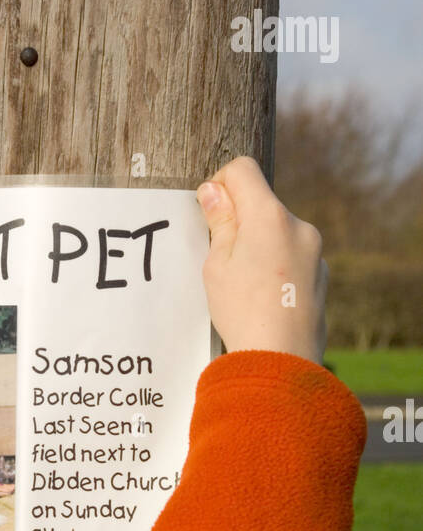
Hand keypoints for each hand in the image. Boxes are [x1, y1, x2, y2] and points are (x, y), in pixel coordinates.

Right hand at [196, 155, 327, 364]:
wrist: (281, 360)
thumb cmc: (242, 312)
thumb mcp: (217, 265)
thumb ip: (219, 223)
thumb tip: (214, 191)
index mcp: (269, 216)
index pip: (243, 170)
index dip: (220, 183)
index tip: (210, 210)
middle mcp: (298, 226)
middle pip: (262, 204)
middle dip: (240, 222)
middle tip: (221, 259)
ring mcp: (314, 252)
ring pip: (279, 234)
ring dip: (260, 247)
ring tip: (243, 287)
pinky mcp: (321, 276)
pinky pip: (293, 259)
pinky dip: (277, 269)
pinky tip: (264, 300)